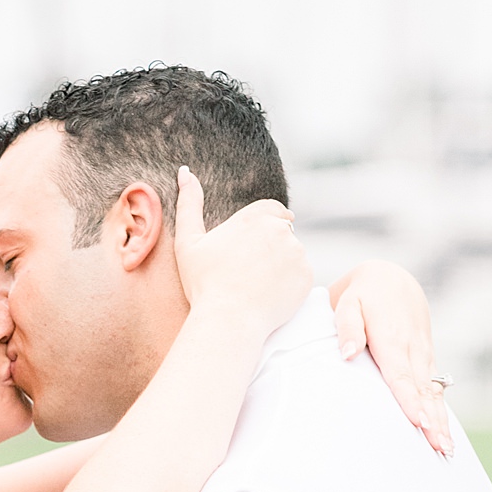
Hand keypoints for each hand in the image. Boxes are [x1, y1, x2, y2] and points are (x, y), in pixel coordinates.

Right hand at [173, 167, 312, 333]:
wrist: (228, 320)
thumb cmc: (204, 283)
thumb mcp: (188, 242)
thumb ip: (189, 203)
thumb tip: (185, 171)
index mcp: (255, 217)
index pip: (271, 209)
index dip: (263, 224)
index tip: (252, 243)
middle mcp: (280, 229)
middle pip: (283, 230)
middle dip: (271, 244)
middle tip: (250, 269)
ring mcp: (297, 252)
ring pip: (292, 252)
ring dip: (281, 262)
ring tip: (258, 284)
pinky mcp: (306, 275)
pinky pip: (300, 274)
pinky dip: (290, 282)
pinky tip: (269, 294)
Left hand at [333, 261, 451, 456]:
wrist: (392, 279)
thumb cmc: (363, 295)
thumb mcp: (348, 303)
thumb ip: (348, 328)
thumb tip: (347, 354)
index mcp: (391, 338)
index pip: (400, 375)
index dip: (409, 399)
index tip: (417, 421)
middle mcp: (412, 348)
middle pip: (423, 390)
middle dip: (432, 420)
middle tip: (439, 447)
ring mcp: (423, 355)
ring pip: (433, 392)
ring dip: (441, 420)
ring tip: (446, 449)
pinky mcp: (427, 359)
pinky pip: (435, 388)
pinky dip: (441, 410)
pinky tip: (444, 433)